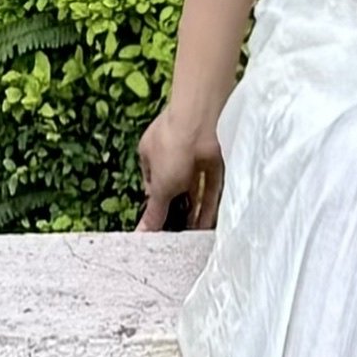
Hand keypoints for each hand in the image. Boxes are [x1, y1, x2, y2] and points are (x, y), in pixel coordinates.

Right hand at [138, 99, 224, 230]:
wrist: (201, 121)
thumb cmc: (172, 145)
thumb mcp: (160, 187)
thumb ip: (154, 212)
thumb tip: (141, 232)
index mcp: (151, 155)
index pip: (153, 184)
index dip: (157, 204)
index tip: (160, 224)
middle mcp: (173, 154)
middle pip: (175, 186)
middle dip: (178, 208)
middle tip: (179, 234)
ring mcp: (195, 156)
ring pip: (195, 188)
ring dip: (195, 211)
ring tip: (195, 235)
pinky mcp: (215, 159)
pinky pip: (211, 185)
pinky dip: (209, 204)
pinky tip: (207, 224)